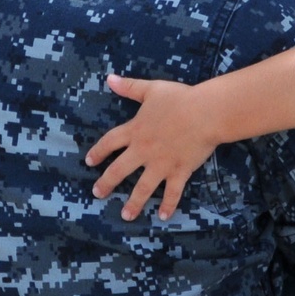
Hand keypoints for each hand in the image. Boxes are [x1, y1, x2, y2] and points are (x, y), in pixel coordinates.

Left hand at [84, 74, 217, 220]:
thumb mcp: (151, 89)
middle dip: (107, 183)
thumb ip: (129, 87)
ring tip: (125, 216)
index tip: (89, 161)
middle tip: (97, 194)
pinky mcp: (179, 172)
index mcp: (135, 131)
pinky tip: (163, 217)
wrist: (205, 113)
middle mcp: (144, 151)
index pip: (110, 143)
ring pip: (142, 188)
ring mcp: (161, 164)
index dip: (98, 152)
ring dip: (133, 203)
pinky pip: (172, 193)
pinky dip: (168, 205)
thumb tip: (109, 79)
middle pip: (119, 170)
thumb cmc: (180, 99)